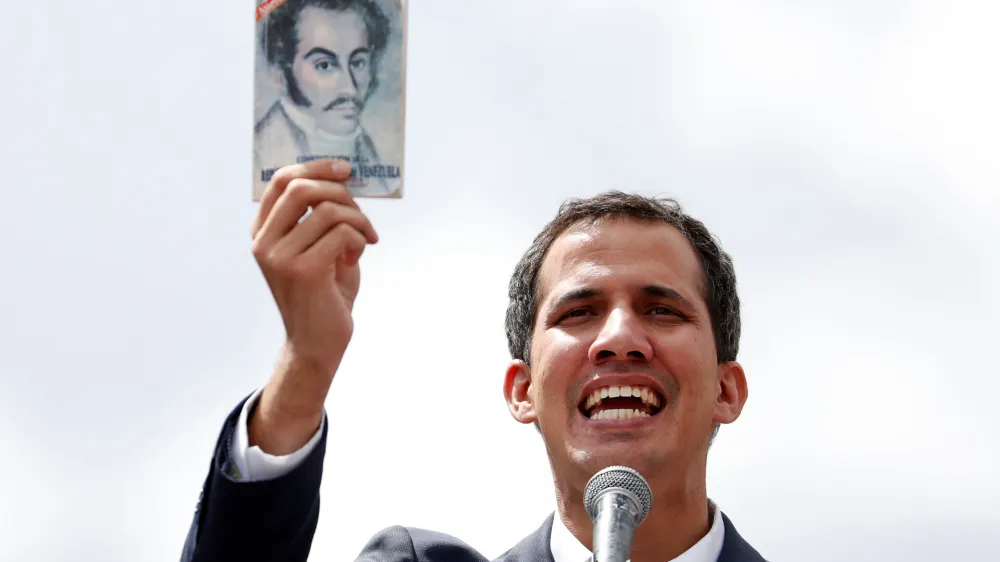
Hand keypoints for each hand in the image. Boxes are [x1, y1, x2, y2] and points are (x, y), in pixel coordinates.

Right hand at [249, 159, 378, 453]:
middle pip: (302, 188)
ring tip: (367, 238)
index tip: (345, 169)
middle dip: (341, 192)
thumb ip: (321, 215)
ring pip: (328, 210)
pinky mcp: (303, 271)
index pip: (280, 180)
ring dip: (358, 219)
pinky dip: (359, 239)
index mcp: (263, 232)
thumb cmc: (324, 293)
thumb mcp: (318, 247)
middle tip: (361, 212)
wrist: (319, 342)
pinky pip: (342, 233)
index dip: (315, 166)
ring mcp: (280, 257)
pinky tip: (358, 256)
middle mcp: (264, 242)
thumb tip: (343, 178)